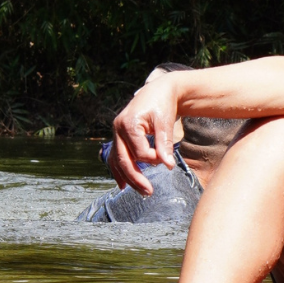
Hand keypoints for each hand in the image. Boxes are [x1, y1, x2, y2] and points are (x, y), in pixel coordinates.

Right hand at [108, 77, 179, 194]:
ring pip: (118, 161)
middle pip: (123, 160)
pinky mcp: (119, 136)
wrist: (159, 90)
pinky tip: (123, 185)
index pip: (139, 152)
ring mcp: (116, 133)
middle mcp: (118, 129)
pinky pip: (116, 157)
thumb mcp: (165, 122)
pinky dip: (119, 171)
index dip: (154, 159)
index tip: (166, 158)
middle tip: (149, 192)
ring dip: (128, 178)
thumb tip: (167, 166)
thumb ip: (164, 144)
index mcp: (128, 124)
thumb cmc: (163, 103)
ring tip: (141, 192)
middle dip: (136, 178)